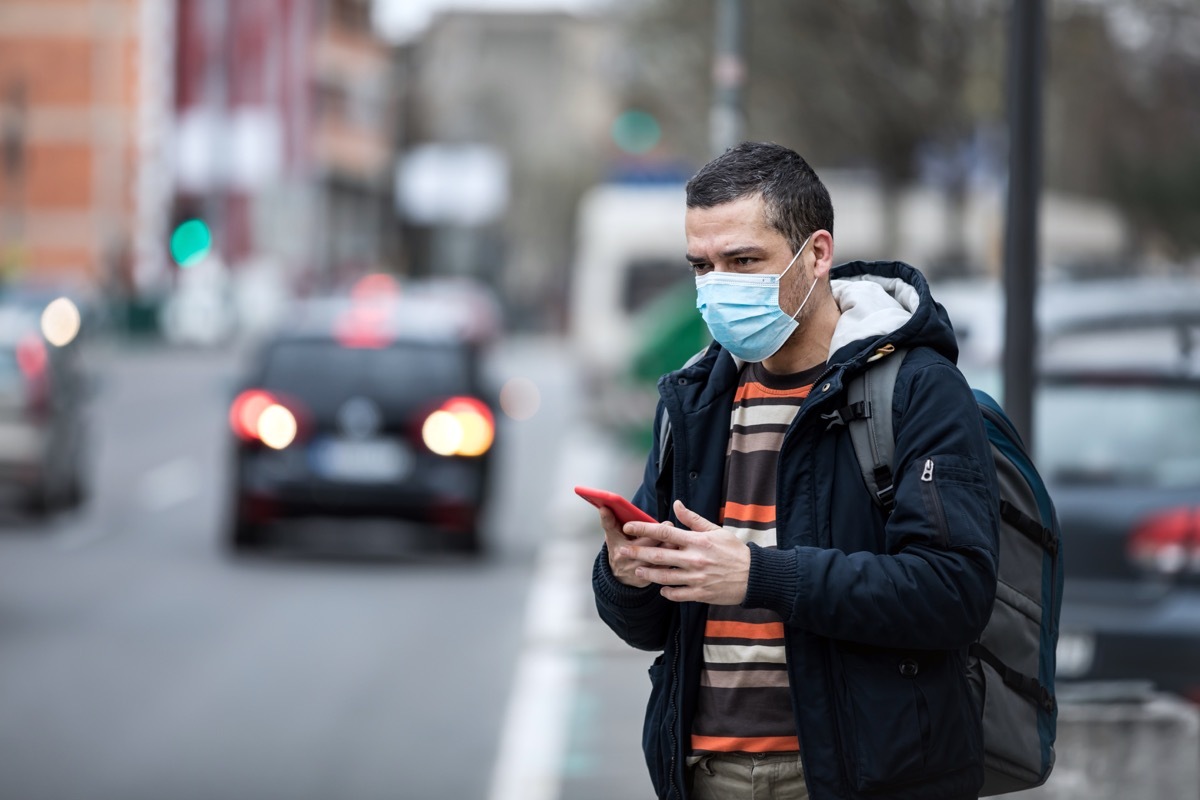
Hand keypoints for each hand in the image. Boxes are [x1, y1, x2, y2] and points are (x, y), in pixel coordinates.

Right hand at [600, 506, 673, 587]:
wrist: (618, 576)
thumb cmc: (618, 550)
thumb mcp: (611, 536)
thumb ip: (609, 521)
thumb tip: (604, 507)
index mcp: (618, 546)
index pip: (631, 533)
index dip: (645, 527)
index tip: (660, 521)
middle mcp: (628, 559)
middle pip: (650, 544)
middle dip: (662, 533)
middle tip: (669, 525)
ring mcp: (637, 570)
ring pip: (659, 556)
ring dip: (669, 546)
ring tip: (676, 537)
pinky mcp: (646, 579)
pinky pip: (662, 568)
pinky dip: (671, 559)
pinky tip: (676, 551)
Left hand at [617, 500, 749, 604]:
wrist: (754, 576)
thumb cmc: (735, 551)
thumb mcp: (716, 531)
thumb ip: (694, 519)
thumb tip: (677, 505)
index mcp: (697, 541)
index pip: (664, 532)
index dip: (644, 528)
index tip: (629, 527)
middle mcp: (694, 559)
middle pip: (658, 555)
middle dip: (637, 553)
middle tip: (622, 552)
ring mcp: (696, 578)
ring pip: (664, 577)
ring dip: (648, 573)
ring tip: (637, 570)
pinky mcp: (700, 594)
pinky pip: (677, 594)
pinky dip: (667, 592)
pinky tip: (660, 588)